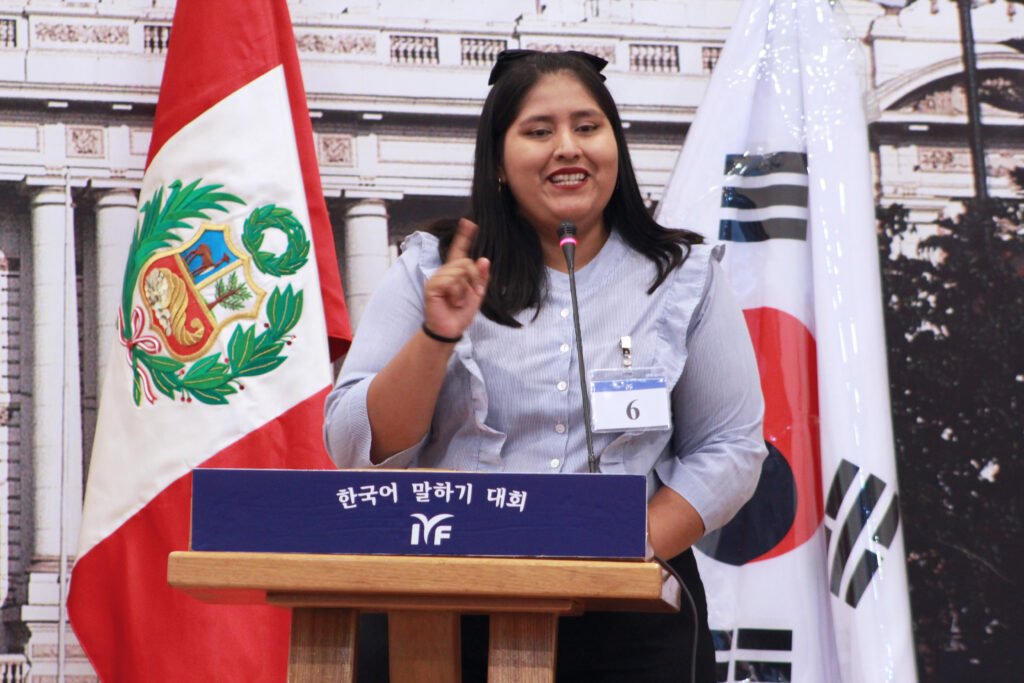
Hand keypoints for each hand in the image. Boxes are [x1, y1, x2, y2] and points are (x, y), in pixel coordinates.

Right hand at [422, 218, 490, 340]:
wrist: (450, 330)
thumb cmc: (460, 314)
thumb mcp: (477, 294)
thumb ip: (481, 277)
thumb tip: (484, 259)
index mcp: (455, 273)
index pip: (460, 251)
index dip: (464, 237)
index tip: (469, 223)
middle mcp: (445, 272)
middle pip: (466, 262)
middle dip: (474, 279)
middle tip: (470, 295)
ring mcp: (437, 278)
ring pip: (460, 271)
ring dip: (465, 290)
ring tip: (458, 301)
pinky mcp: (432, 286)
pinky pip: (451, 281)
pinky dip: (457, 294)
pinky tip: (451, 303)